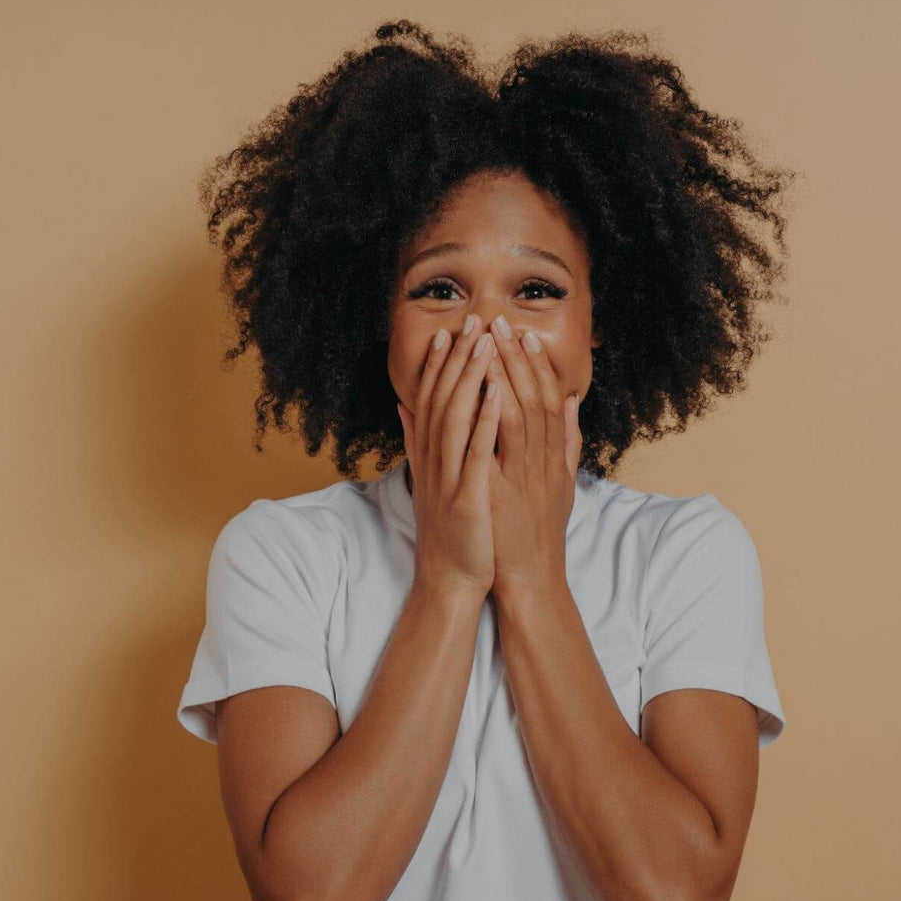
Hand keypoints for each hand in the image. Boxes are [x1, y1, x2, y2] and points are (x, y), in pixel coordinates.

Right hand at [396, 316, 503, 598]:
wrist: (450, 579)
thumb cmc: (450, 530)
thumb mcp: (429, 479)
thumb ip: (416, 441)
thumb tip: (404, 405)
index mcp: (429, 456)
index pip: (432, 400)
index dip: (439, 364)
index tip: (449, 331)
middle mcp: (434, 461)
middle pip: (443, 400)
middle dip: (457, 359)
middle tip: (471, 322)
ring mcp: (449, 478)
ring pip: (457, 418)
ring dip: (470, 378)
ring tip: (484, 344)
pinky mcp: (468, 497)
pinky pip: (478, 453)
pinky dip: (486, 421)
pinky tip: (497, 394)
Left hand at [483, 315, 582, 599]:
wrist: (532, 579)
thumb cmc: (538, 534)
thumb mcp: (560, 485)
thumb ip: (566, 443)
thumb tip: (569, 404)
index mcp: (553, 456)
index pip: (548, 399)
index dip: (536, 364)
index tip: (522, 334)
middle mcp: (545, 459)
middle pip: (536, 396)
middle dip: (518, 356)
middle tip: (501, 321)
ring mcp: (528, 473)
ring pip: (523, 411)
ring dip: (506, 372)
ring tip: (490, 341)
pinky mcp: (508, 489)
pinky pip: (504, 443)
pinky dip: (496, 410)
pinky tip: (484, 385)